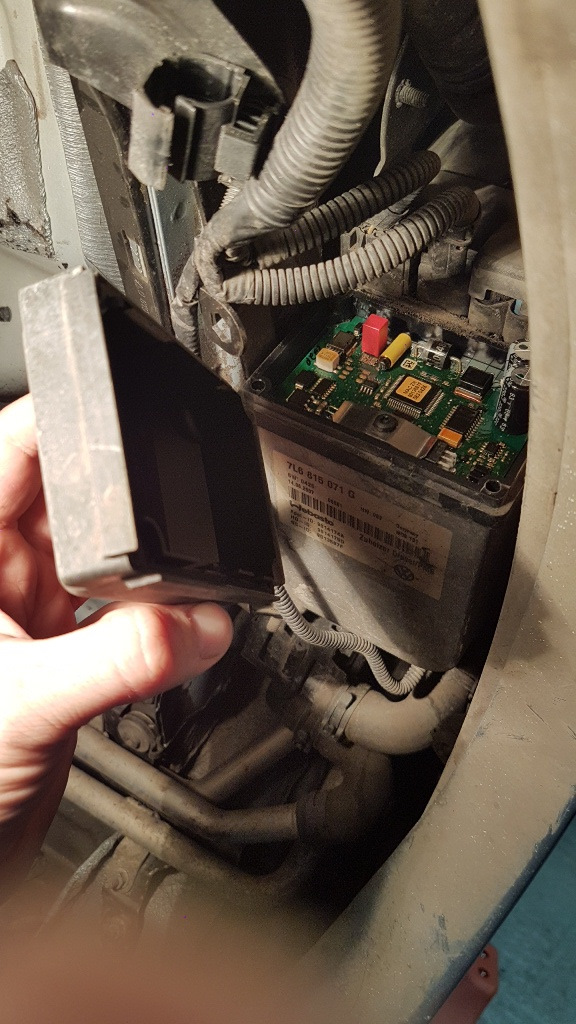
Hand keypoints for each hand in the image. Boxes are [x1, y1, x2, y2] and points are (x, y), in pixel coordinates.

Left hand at [0, 396, 231, 896]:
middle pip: (69, 497)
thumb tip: (196, 624)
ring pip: (102, 556)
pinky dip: (156, 615)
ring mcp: (29, 611)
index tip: (118, 399)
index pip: (12, 450)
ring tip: (191, 559)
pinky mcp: (63, 652)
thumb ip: (116, 661)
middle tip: (174, 488)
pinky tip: (185, 619)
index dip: (61, 418)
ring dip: (147, 561)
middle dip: (122, 491)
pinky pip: (120, 614)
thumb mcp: (21, 705)